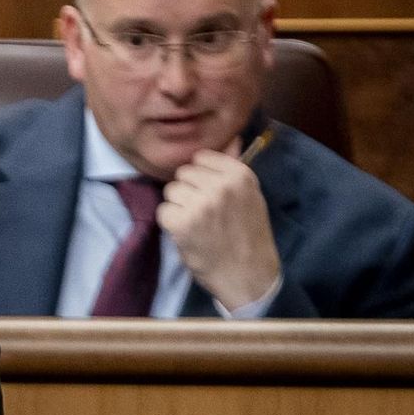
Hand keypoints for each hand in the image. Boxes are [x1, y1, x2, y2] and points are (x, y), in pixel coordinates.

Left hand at [158, 141, 279, 312]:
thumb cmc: (247, 235)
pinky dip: (170, 224)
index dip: (201, 178)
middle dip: (189, 192)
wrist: (249, 275)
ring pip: (171, 191)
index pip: (201, 158)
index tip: (213, 196)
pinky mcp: (183, 222)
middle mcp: (222, 185)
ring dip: (179, 207)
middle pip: (183, 174)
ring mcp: (202, 203)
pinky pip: (163, 211)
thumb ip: (235, 168)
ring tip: (198, 225)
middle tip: (205, 215)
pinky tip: (188, 235)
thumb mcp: (250, 196)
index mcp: (240, 175)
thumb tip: (231, 138)